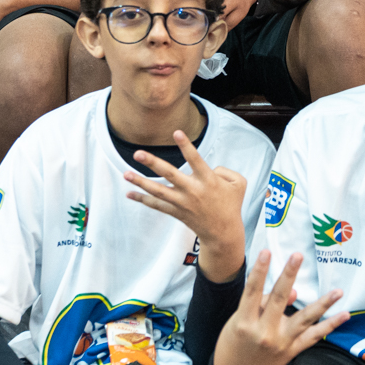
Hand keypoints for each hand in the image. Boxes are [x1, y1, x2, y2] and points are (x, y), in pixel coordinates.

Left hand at [122, 130, 248, 280]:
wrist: (223, 233)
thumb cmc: (231, 205)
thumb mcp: (238, 184)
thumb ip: (225, 170)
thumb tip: (209, 168)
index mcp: (208, 181)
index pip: (195, 159)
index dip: (186, 146)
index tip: (176, 132)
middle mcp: (193, 191)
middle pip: (170, 174)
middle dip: (153, 163)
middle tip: (138, 153)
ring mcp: (182, 202)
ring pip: (158, 191)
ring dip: (141, 182)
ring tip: (125, 173)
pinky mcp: (176, 212)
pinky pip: (157, 205)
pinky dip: (142, 200)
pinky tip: (129, 194)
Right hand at [212, 250, 345, 364]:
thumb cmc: (234, 343)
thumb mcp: (238, 322)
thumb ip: (262, 305)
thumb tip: (294, 292)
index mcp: (245, 322)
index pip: (252, 291)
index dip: (259, 271)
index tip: (266, 251)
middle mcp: (264, 333)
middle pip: (279, 300)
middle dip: (289, 275)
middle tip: (297, 256)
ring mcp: (281, 343)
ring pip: (304, 319)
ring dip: (323, 304)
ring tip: (338, 291)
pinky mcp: (292, 351)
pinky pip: (314, 337)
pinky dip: (330, 326)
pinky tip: (345, 315)